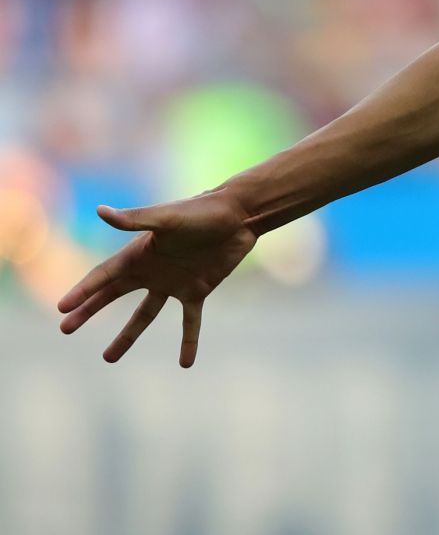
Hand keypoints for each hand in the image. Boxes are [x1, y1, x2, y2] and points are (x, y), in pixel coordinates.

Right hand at [56, 191, 256, 366]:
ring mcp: (174, 282)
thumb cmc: (203, 212)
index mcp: (140, 253)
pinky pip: (190, 321)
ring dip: (127, 336)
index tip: (61, 308)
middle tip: (66, 328)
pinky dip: (188, 341)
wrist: (241, 216)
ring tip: (108, 358)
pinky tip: (185, 364)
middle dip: (89, 311)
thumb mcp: (167, 217)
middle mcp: (152, 270)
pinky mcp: (198, 290)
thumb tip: (99, 210)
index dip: (83, 291)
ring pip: (145, 315)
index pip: (104, 276)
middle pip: (113, 295)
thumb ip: (134, 219)